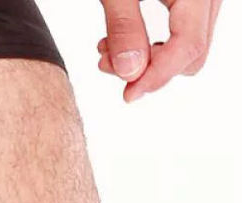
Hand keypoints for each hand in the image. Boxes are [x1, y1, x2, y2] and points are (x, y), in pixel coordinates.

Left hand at [97, 0, 222, 100]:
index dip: (156, 77)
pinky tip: (124, 41)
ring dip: (148, 60)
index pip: (188, 47)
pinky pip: (183, 34)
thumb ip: (124, 27)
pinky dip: (154, 45)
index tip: (128, 95)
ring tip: (108, 50)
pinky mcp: (195, 1)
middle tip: (106, 63)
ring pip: (188, 48)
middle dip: (148, 70)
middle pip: (191, 54)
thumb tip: (131, 72)